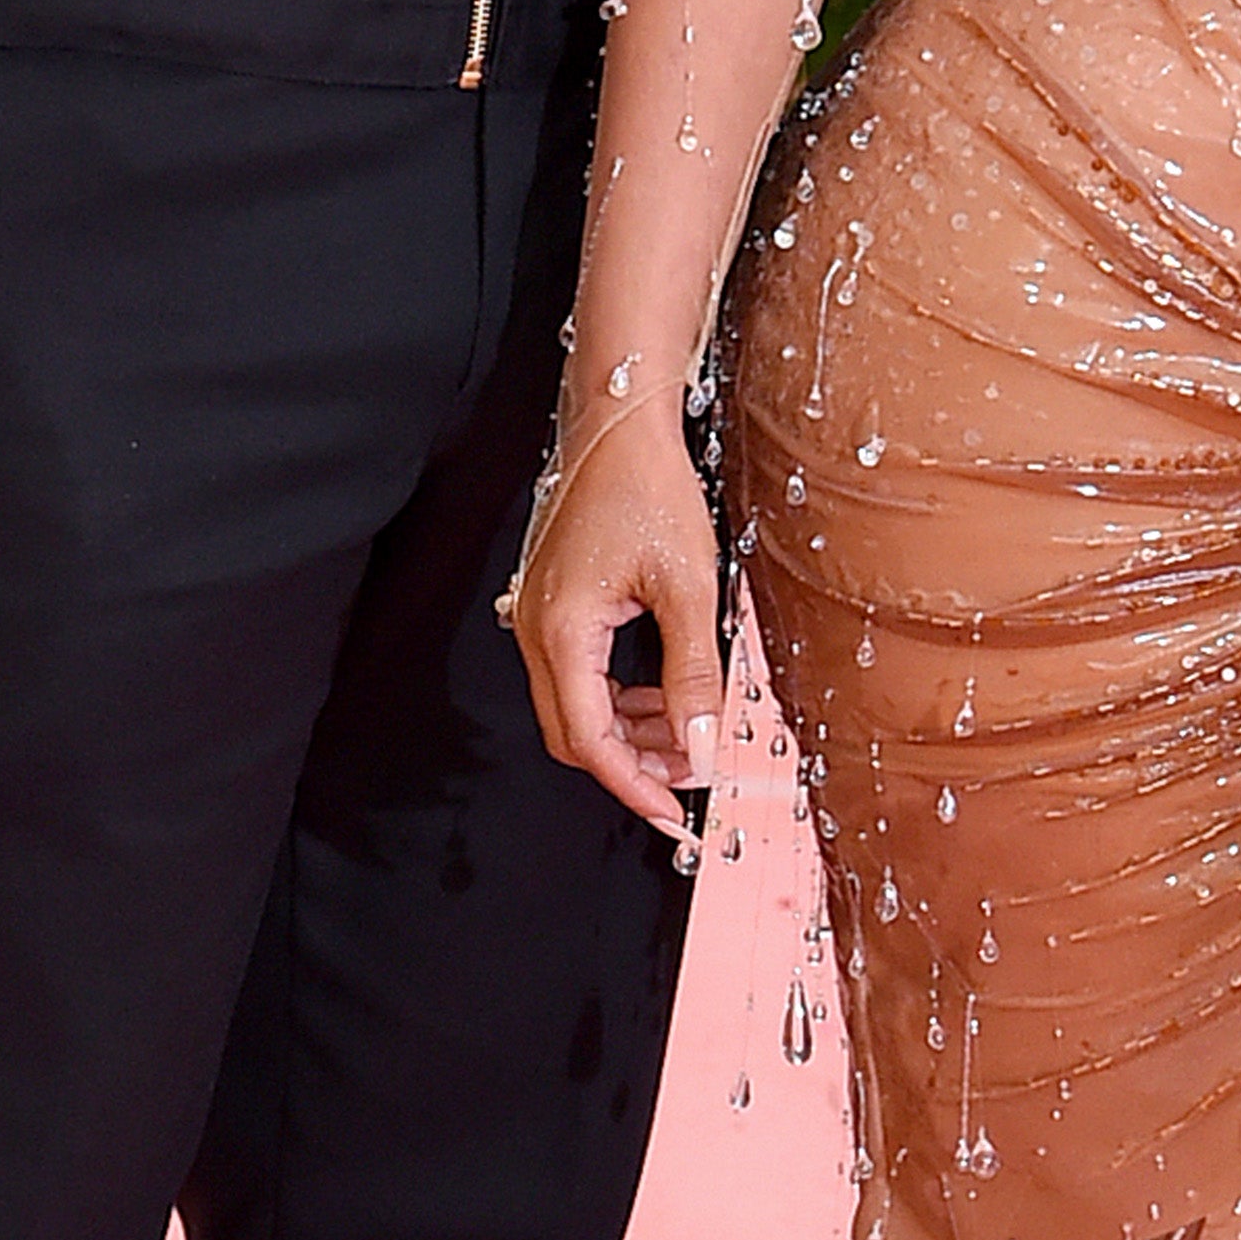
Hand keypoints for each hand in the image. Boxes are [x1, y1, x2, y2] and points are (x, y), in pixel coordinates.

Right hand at [505, 391, 724, 843]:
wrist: (619, 425)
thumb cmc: (648, 489)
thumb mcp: (688, 588)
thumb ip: (694, 675)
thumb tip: (703, 745)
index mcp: (563, 632)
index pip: (590, 740)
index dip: (633, 785)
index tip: (674, 814)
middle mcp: (537, 630)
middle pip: (574, 733)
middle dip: (632, 764)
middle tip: (689, 779)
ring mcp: (538, 617)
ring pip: (576, 706)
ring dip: (628, 731)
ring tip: (687, 737)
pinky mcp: (552, 605)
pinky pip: (579, 674)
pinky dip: (618, 697)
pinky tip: (662, 697)